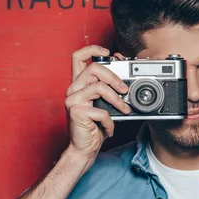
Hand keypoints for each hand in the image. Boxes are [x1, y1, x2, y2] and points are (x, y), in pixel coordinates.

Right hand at [65, 45, 131, 161]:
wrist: (84, 149)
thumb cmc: (95, 127)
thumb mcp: (104, 105)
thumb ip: (109, 90)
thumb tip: (125, 79)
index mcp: (78, 84)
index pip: (78, 57)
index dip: (93, 49)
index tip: (109, 53)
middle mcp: (73, 89)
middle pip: (94, 68)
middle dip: (115, 77)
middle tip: (125, 90)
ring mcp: (72, 100)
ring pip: (99, 87)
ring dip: (117, 100)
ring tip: (124, 110)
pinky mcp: (76, 112)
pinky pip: (101, 110)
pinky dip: (110, 121)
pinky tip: (108, 128)